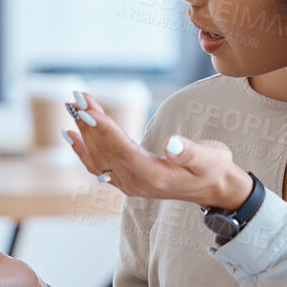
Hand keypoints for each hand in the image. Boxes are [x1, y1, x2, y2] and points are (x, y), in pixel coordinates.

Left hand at [63, 91, 252, 209]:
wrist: (215, 190)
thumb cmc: (213, 169)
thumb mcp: (209, 158)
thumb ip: (190, 153)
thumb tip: (172, 145)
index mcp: (153, 176)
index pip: (121, 149)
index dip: (103, 128)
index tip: (87, 108)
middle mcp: (135, 183)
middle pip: (105, 150)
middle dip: (89, 122)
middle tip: (76, 97)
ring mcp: (129, 184)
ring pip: (98, 157)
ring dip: (84, 131)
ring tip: (72, 107)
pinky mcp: (127, 180)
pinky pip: (98, 165)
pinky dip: (83, 149)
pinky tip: (72, 134)